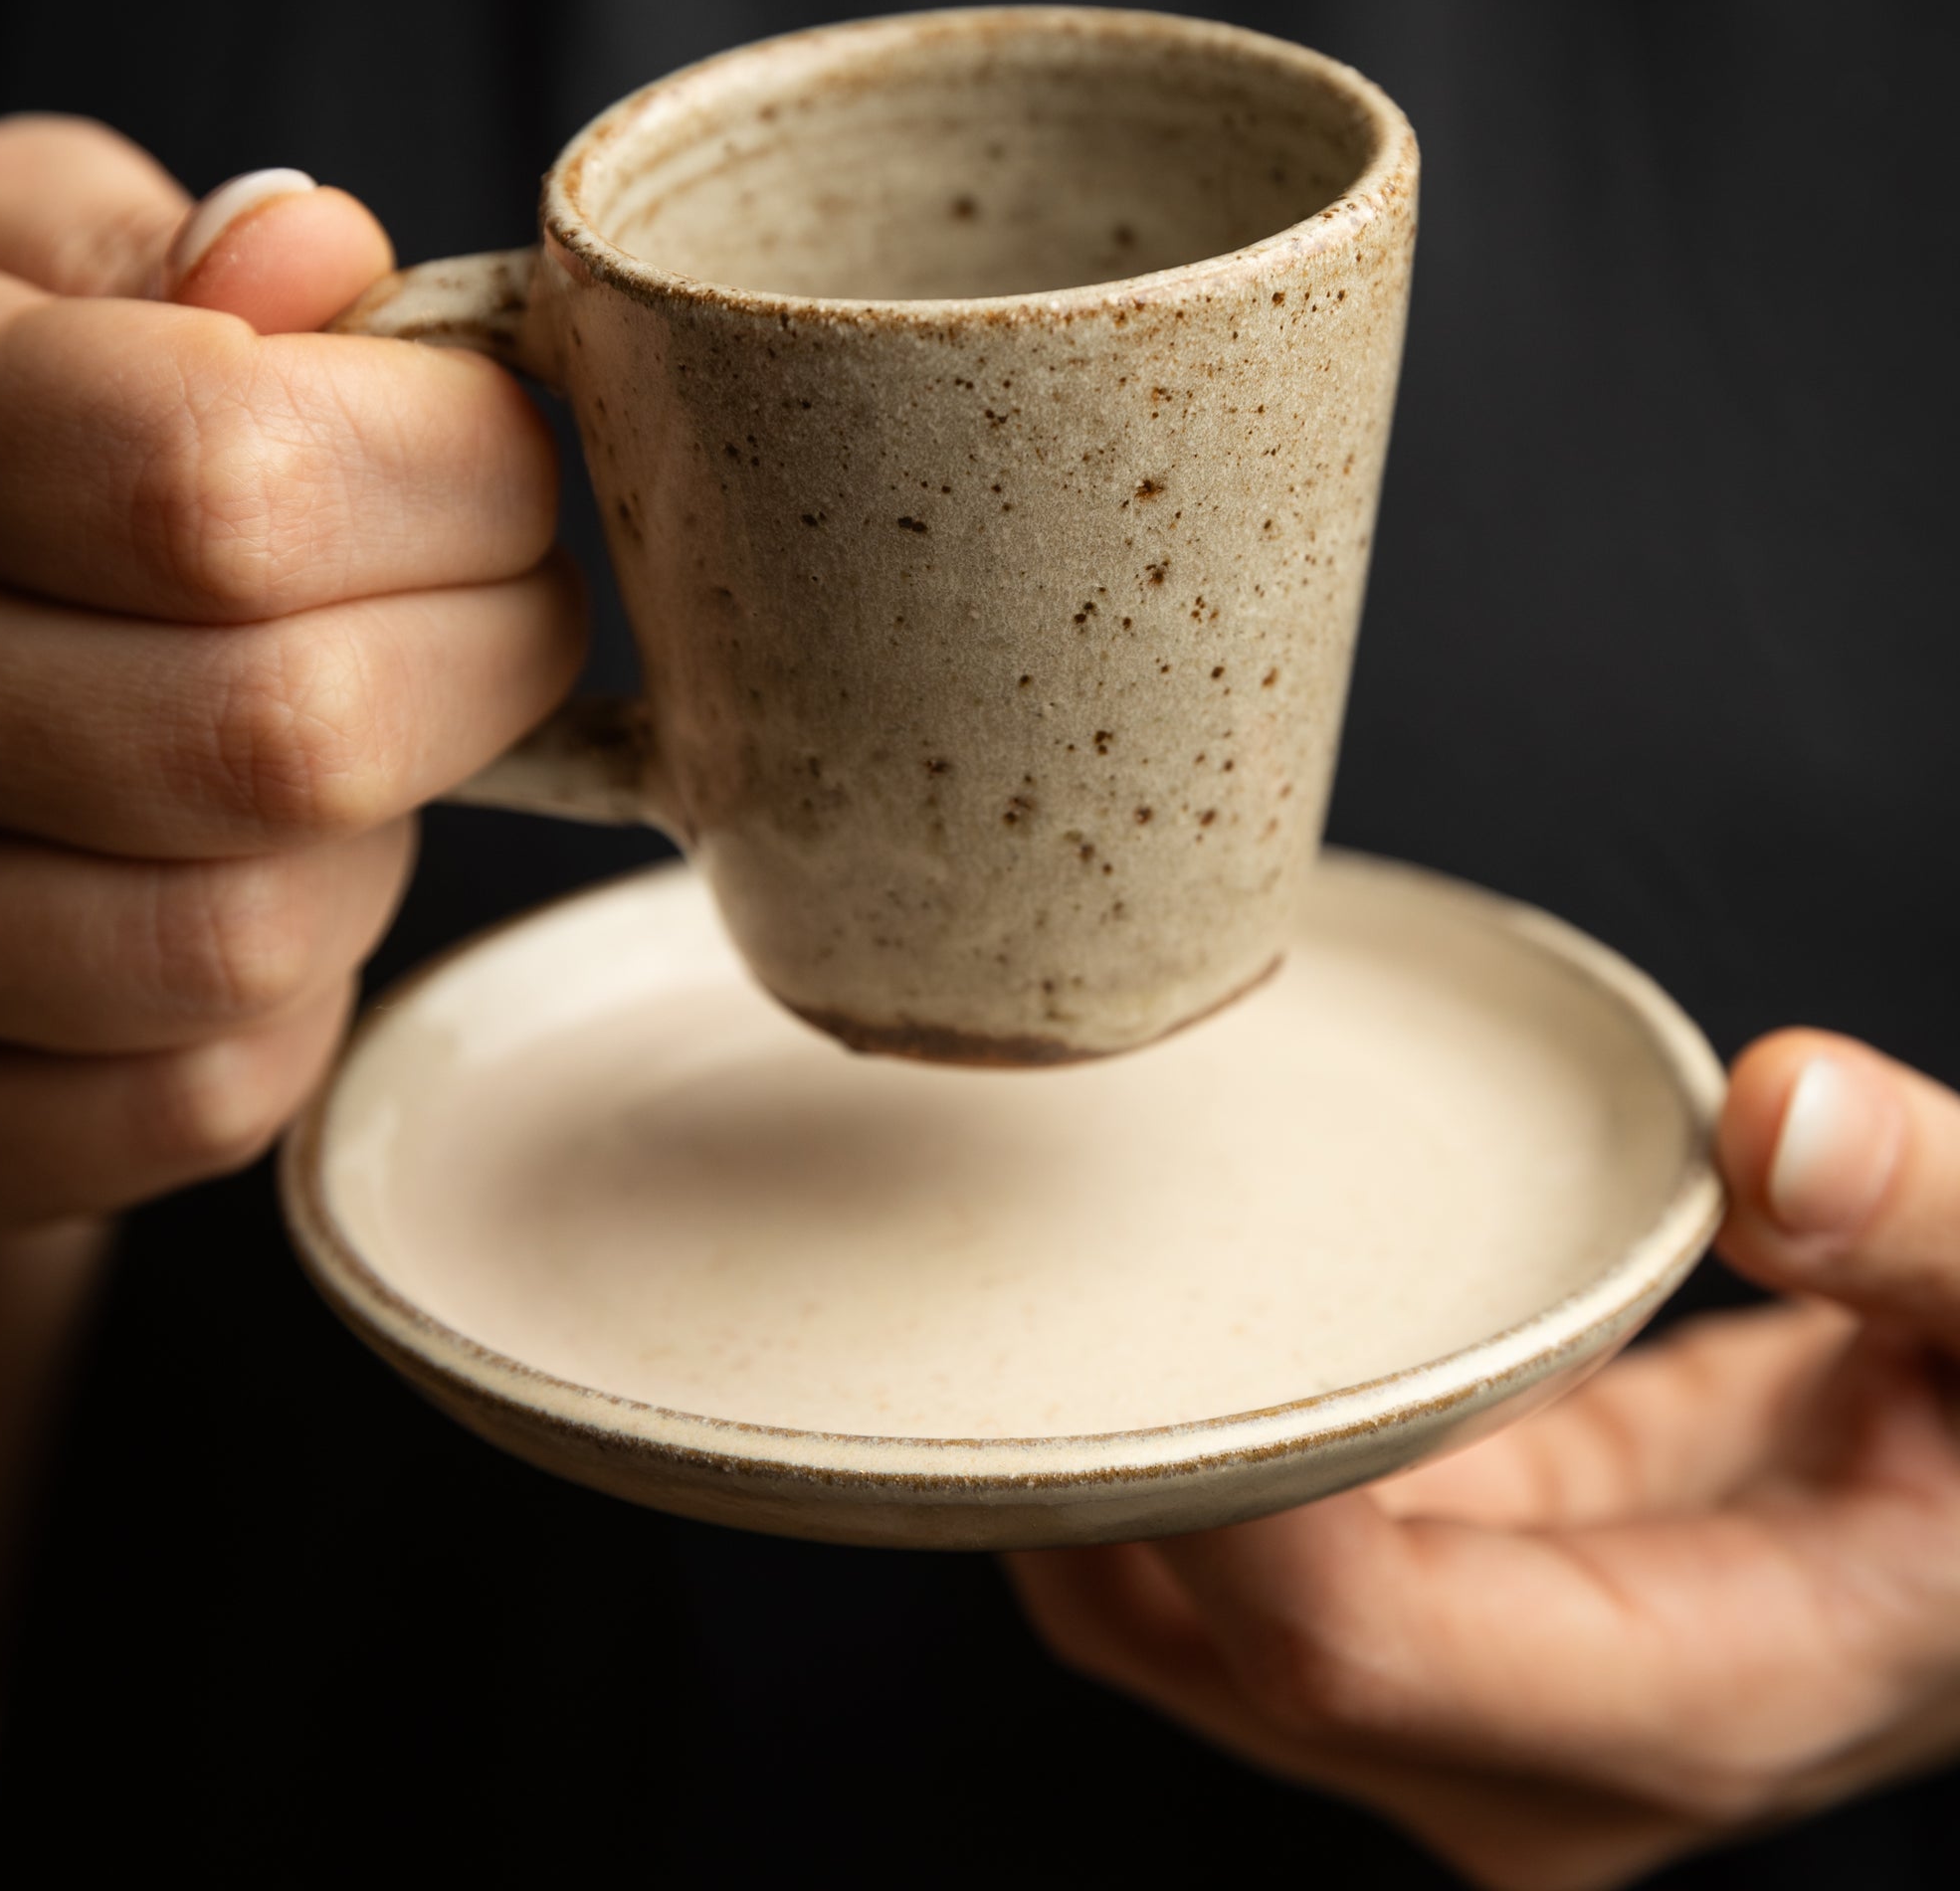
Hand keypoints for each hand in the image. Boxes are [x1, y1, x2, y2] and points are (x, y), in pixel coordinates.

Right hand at [0, 117, 583, 1234]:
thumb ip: (150, 256)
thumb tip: (312, 258)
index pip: (217, 484)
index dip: (453, 472)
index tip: (503, 457)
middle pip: (282, 736)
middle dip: (482, 658)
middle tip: (500, 601)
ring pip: (250, 939)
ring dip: (369, 837)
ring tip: (341, 738)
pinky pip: (206, 1094)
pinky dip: (291, 994)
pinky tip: (249, 874)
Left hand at [1010, 1030, 1959, 1890]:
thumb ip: (1934, 1220)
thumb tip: (1787, 1119)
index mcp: (1698, 1697)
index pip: (1358, 1649)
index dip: (1207, 1495)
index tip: (1110, 1314)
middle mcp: (1537, 1756)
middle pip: (1203, 1647)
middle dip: (1087, 1468)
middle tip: (1008, 1255)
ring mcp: (1456, 1714)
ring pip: (1163, 1623)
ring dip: (1080, 1461)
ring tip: (1032, 1272)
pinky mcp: (1417, 1627)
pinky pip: (1205, 1570)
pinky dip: (1141, 1455)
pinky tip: (1124, 1321)